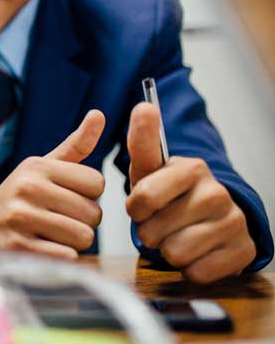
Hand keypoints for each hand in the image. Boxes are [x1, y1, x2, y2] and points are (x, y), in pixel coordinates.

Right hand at [0, 110, 106, 259]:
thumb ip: (75, 145)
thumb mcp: (41, 167)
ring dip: (74, 242)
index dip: (88, 195)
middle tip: (59, 219)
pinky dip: (62, 257)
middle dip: (83, 221)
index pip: (97, 182)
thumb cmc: (18, 197)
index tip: (68, 197)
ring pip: (83, 237)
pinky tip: (43, 248)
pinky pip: (67, 256)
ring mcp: (21, 218)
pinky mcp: (19, 248)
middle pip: (93, 213)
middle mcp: (28, 188)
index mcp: (37, 167)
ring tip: (52, 234)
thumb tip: (99, 114)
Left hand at [126, 102, 255, 283]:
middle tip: (161, 222)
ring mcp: (234, 223)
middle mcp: (217, 193)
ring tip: (176, 235)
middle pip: (154, 231)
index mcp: (192, 168)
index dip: (135, 209)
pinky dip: (189, 267)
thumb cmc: (170, 191)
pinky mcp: (243, 252)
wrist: (210, 217)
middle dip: (150, 231)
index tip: (142, 205)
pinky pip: (197, 273)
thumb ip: (142, 139)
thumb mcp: (150, 167)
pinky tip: (196, 251)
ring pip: (175, 254)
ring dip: (168, 250)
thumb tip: (144, 105)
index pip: (142, 197)